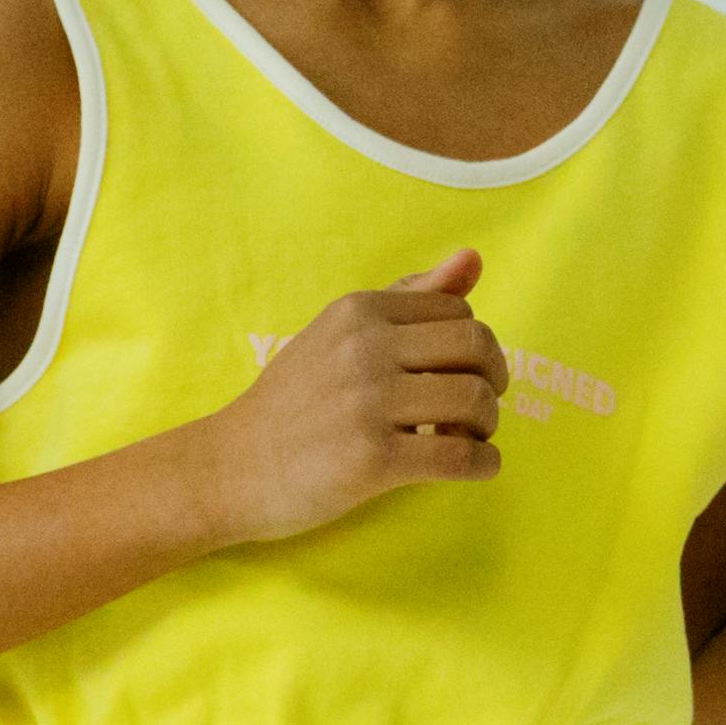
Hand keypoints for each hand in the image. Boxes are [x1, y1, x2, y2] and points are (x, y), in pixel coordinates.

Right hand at [191, 249, 507, 543]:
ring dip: (488, 424)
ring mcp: (368, 403)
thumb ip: (408, 297)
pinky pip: (460, 456)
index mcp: (360, 310)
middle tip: (479, 406)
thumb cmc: (293, 401)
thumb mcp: (341, 333)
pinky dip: (484, 463)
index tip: (458, 374)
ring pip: (475, 400)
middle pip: (477, 346)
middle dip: (494, 378)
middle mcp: (365, 347)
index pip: (457, 309)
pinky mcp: (373, 459)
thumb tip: (473, 258)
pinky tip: (476, 466)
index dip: (472, 344)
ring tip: (469, 438)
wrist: (232, 466)